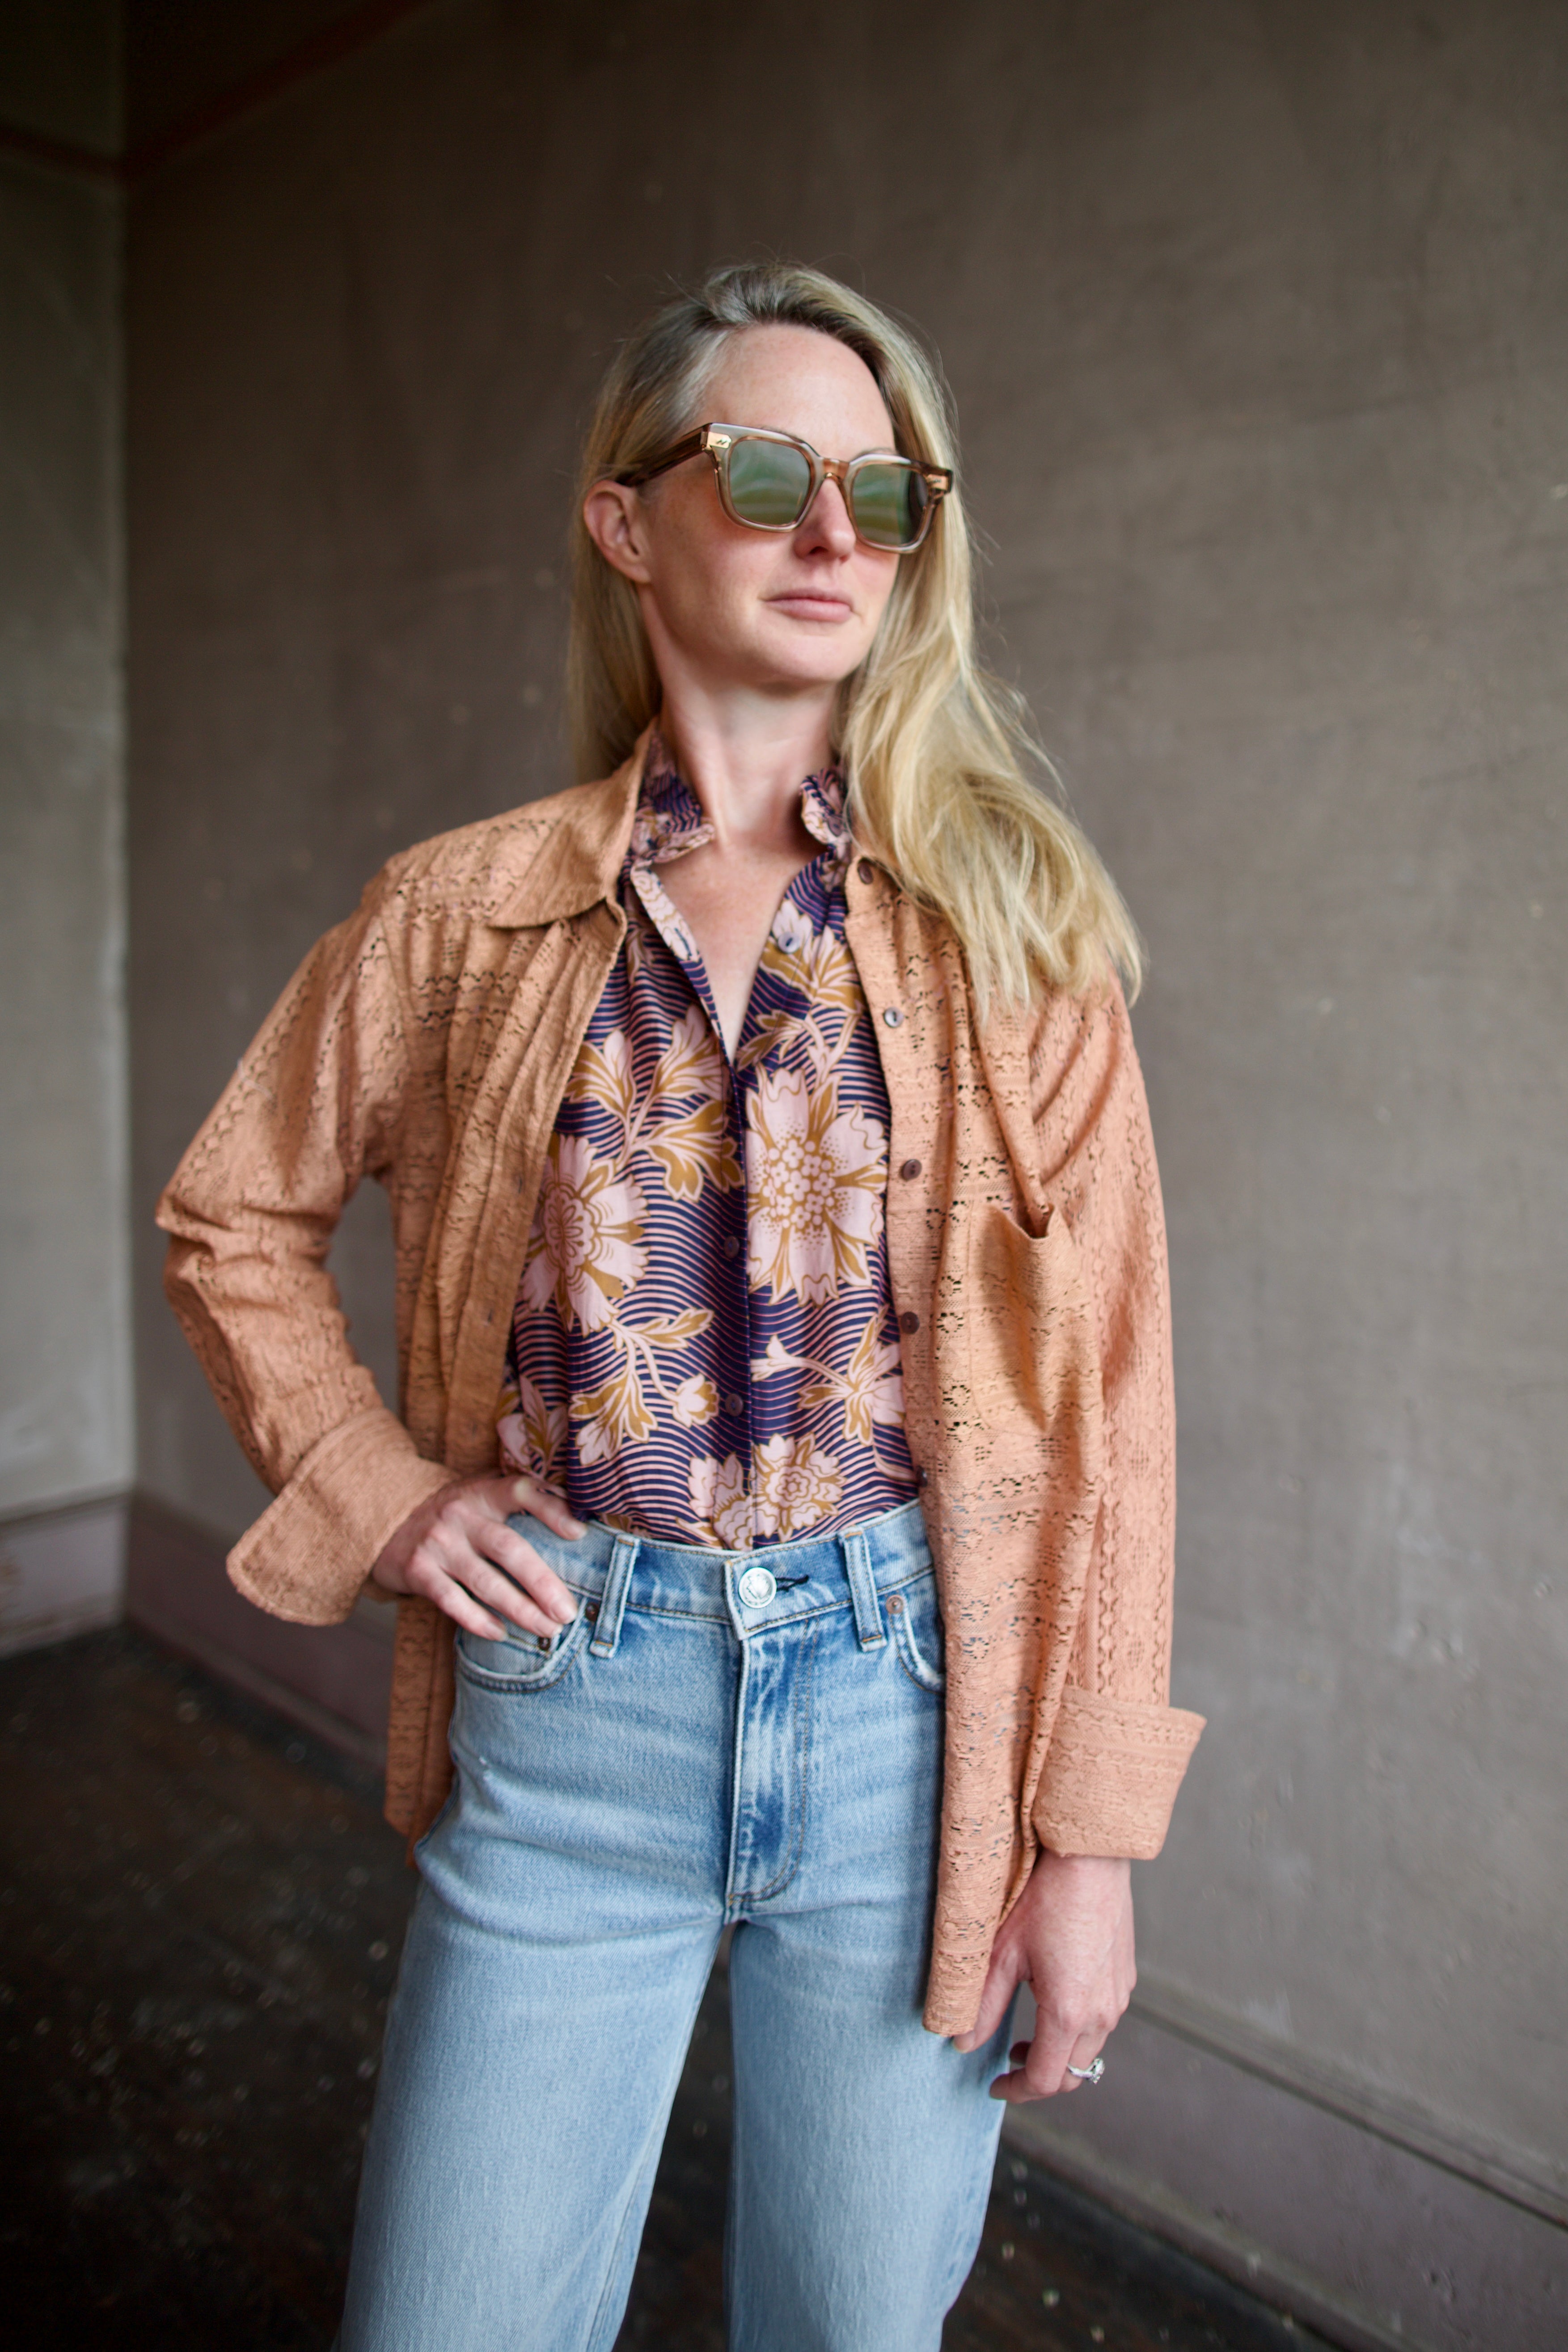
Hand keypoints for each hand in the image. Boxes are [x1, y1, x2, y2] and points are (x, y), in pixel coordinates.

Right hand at [370, 1475, 584, 1640]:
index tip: (579, 1533)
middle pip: (508, 1548)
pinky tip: (501, 1633)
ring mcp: (437, 1543)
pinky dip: (478, 1620)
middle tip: (567, 1612)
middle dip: (541, 1583)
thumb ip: (517, 1507)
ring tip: (546, 1629)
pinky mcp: (417, 1570)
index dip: (551, 1509)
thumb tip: (579, 1530)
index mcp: (483, 1492)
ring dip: (519, 1609)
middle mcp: (460, 1515)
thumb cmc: (455, 1517)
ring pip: (484, 1581)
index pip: (520, 1491)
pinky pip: (452, 1601)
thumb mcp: (481, 1497)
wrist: (387, 1521)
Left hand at [952, 1848, 1134, 2102]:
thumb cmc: (1044, 1897)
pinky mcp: (1126, 1976)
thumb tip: (962, 2042)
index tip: (995, 2084)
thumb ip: (981, 2005)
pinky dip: (1079, 2028)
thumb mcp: (1002, 1952)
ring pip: (1091, 2047)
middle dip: (1041, 2077)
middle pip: (1074, 2072)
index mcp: (1069, 2012)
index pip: (1047, 2080)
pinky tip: (1056, 2001)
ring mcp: (1119, 1995)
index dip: (1017, 2091)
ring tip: (1029, 2033)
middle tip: (1010, 2062)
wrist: (1090, 1856)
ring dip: (1061, 2053)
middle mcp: (1102, 2012)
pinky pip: (1104, 2019)